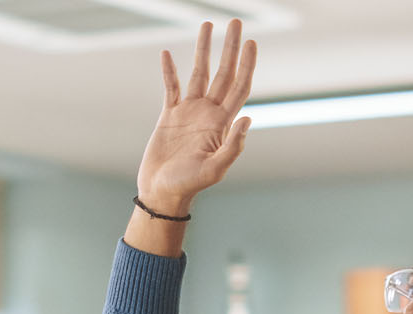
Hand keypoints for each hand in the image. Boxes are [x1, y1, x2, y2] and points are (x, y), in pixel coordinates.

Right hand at [135, 18, 257, 215]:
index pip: (239, 86)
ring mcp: (189, 112)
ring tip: (207, 25)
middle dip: (229, 47)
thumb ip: (233, 145)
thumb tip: (249, 117)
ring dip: (204, 50)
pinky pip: (170, 87)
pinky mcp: (169, 116)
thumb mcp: (215, 169)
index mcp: (222, 123)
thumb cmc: (189, 185)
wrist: (162, 193)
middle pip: (223, 72)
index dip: (246, 64)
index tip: (250, 41)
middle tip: (235, 22)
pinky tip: (168, 53)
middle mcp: (209, 113)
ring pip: (199, 73)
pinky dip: (169, 70)